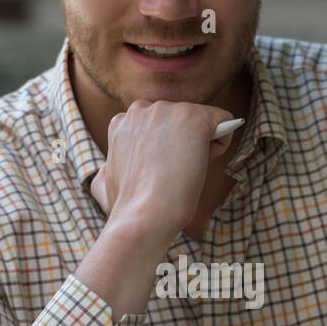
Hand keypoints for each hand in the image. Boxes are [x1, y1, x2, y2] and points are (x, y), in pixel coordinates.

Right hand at [88, 99, 239, 232]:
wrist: (144, 216)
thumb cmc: (127, 209)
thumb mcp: (103, 182)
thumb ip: (107, 168)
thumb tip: (107, 169)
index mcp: (122, 122)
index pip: (156, 125)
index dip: (164, 148)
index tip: (162, 169)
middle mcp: (143, 109)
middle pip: (179, 120)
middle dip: (184, 143)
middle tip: (177, 172)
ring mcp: (168, 111)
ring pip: (200, 120)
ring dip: (203, 144)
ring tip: (190, 169)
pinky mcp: (193, 118)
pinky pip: (222, 120)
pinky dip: (223, 140)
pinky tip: (209, 160)